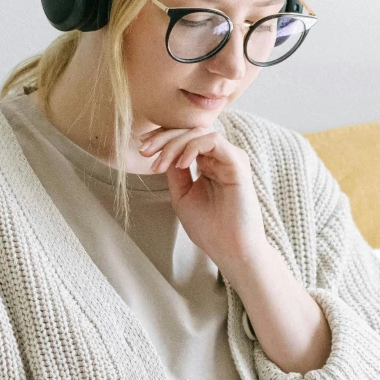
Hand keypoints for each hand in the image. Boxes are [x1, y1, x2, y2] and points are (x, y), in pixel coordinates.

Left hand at [138, 126, 267, 273]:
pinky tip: (180, 164)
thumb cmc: (209, 228)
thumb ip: (175, 172)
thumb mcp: (182, 195)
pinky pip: (213, 141)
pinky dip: (192, 147)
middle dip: (163, 137)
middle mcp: (221, 158)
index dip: (163, 138)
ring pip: (200, 132)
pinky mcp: (237, 163)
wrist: (229, 249)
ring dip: (174, 144)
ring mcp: (230, 158)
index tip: (142, 148)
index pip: (186, 139)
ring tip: (159, 164)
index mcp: (209, 164)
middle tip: (144, 151)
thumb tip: (163, 150)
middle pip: (190, 131)